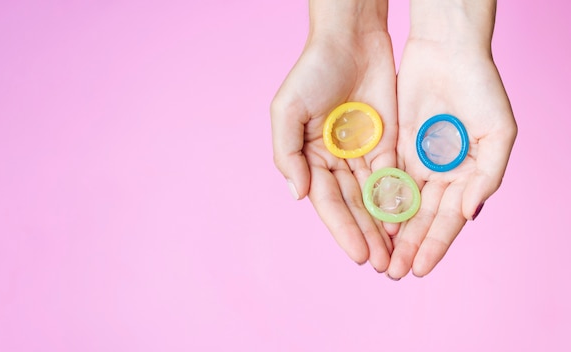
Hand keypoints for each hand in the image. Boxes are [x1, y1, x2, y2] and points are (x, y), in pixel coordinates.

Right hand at [270, 0, 397, 270]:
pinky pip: (394, 178)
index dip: (342, 230)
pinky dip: (400, 202)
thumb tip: (298, 195)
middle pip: (352, 206)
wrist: (351, 38)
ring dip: (383, 227)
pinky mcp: (387, 143)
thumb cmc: (313, 70)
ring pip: (374, 198)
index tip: (360, 255)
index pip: (326, 202)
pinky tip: (408, 224)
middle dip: (366, 236)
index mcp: (308, 158)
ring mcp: (361, 154)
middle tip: (383, 266)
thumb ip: (287, 154)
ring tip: (395, 256)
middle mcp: (334, 162)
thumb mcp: (287, 110)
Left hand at [387, 1, 516, 278]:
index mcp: (469, 175)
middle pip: (422, 218)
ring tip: (380, 256)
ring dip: (391, 231)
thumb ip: (487, 177)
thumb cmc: (481, 88)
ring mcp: (417, 161)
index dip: (435, 245)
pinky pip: (384, 179)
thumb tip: (469, 216)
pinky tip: (368, 221)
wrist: (446, 51)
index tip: (420, 269)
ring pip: (401, 204)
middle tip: (392, 272)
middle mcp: (441, 173)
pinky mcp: (395, 146)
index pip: (448, 220)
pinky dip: (377, 201)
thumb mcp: (499, 132)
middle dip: (408, 246)